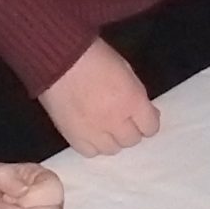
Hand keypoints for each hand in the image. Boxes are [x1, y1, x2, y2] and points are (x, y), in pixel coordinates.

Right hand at [38, 39, 159, 156]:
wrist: (58, 58)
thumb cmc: (95, 56)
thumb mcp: (125, 70)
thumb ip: (137, 94)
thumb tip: (147, 112)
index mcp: (132, 101)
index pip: (150, 127)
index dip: (148, 121)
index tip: (143, 116)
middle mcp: (115, 121)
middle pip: (132, 140)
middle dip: (130, 128)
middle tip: (122, 118)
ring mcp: (93, 132)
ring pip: (112, 149)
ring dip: (112, 138)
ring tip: (105, 126)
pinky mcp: (72, 136)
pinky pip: (89, 152)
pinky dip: (93, 144)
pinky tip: (91, 132)